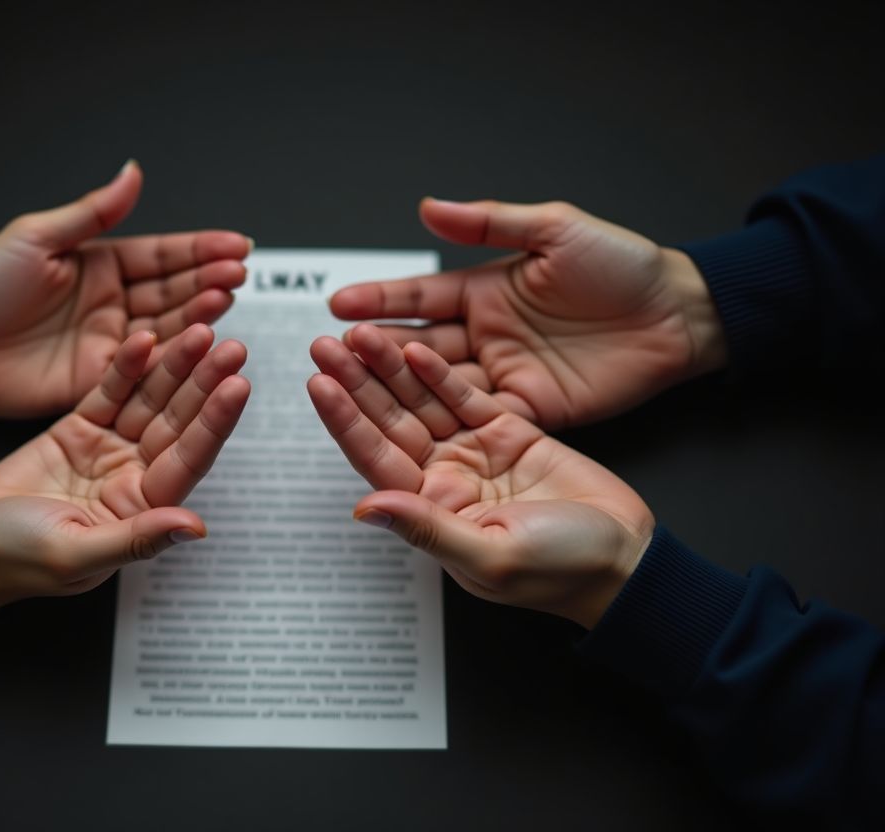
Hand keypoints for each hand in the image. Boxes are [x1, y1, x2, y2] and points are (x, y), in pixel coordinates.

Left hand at [0, 160, 252, 416]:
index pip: (162, 255)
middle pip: (174, 290)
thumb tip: (133, 172)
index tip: (238, 245)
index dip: (200, 249)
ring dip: (201, 313)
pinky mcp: (103, 377)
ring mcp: (112, 341)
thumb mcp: (37, 238)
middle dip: (210, 279)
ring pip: (169, 325)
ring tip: (227, 297)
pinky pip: (148, 366)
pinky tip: (202, 340)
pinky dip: (177, 354)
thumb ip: (92, 213)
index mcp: (100, 264)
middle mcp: (113, 302)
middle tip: (238, 273)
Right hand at [0, 324, 249, 640]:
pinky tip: (145, 339)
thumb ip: (137, 539)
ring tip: (200, 332)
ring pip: (150, 401)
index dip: (214, 423)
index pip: (188, 460)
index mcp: (143, 508)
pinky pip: (110, 391)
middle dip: (205, 385)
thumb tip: (195, 528)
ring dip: (174, 367)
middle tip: (233, 348)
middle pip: (178, 423)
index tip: (238, 388)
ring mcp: (108, 449)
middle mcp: (134, 475)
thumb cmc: (17, 562)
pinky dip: (127, 366)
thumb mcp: (75, 554)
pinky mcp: (79, 428)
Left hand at [307, 328, 653, 627]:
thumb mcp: (490, 554)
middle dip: (356, 383)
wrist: (624, 556)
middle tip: (325, 345)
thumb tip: (366, 509)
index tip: (319, 385)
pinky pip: (465, 395)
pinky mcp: (508, 430)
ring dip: (391, 367)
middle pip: (389, 423)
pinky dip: (440, 372)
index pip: (375, 460)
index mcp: (430, 511)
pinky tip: (416, 345)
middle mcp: (444, 478)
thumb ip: (428, 528)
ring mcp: (473, 451)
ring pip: (421, 402)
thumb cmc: (561, 571)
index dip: (346, 422)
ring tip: (362, 332)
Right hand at [328, 198, 727, 428]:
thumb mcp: (554, 230)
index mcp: (485, 290)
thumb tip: (426, 208)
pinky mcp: (527, 410)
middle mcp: (484, 335)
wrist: (678, 315)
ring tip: (352, 385)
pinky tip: (408, 423)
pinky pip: (476, 415)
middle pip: (418, 345)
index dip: (381, 300)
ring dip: (396, 387)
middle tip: (329, 350)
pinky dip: (442, 418)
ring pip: (437, 384)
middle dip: (373, 348)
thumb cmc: (622, 266)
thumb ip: (489, 224)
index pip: (421, 298)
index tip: (338, 302)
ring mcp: (502, 375)